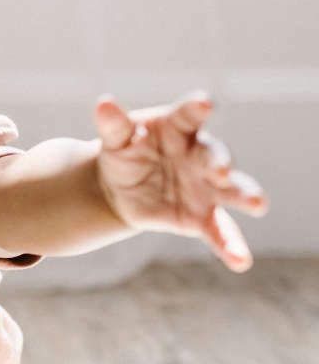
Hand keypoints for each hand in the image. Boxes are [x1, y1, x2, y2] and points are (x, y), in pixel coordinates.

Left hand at [93, 91, 268, 271]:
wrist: (118, 187)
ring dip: (244, 195)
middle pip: (214, 155)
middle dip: (219, 162)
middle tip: (220, 170)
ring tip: (257, 204)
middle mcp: (200, 155)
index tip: (205, 102)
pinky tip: (241, 261)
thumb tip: (104, 103)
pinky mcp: (200, 217)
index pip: (190, 114)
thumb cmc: (125, 152)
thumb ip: (114, 124)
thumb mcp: (116, 139)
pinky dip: (230, 246)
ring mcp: (205, 187)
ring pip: (230, 190)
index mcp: (179, 128)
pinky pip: (219, 232)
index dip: (197, 107)